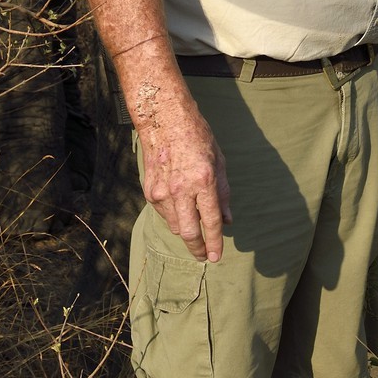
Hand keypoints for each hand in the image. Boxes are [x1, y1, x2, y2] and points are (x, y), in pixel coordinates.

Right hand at [139, 96, 231, 262]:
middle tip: (203, 256)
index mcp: (203, 180)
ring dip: (186, 231)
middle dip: (197, 249)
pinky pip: (164, 213)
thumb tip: (227, 220)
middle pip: (188, 233)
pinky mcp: (150, 191)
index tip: (216, 257)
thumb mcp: (219, 162)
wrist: (165, 120)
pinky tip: (180, 204)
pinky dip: (174, 215)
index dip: (215, 243)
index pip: (210, 221)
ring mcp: (162, 191)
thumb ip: (223, 193)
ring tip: (194, 225)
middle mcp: (181, 189)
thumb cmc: (197, 137)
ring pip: (175, 226)